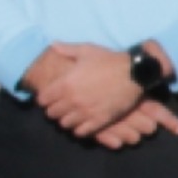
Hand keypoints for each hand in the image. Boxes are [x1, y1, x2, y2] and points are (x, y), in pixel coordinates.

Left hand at [25, 44, 170, 144]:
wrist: (135, 73)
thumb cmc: (109, 60)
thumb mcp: (87, 51)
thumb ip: (67, 49)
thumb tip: (53, 45)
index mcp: (66, 83)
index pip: (43, 100)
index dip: (46, 98)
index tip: (52, 96)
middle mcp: (72, 100)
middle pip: (52, 114)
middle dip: (55, 109)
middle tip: (62, 105)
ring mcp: (86, 112)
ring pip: (65, 124)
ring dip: (67, 119)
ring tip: (73, 114)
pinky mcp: (99, 120)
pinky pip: (80, 132)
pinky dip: (79, 128)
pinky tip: (84, 121)